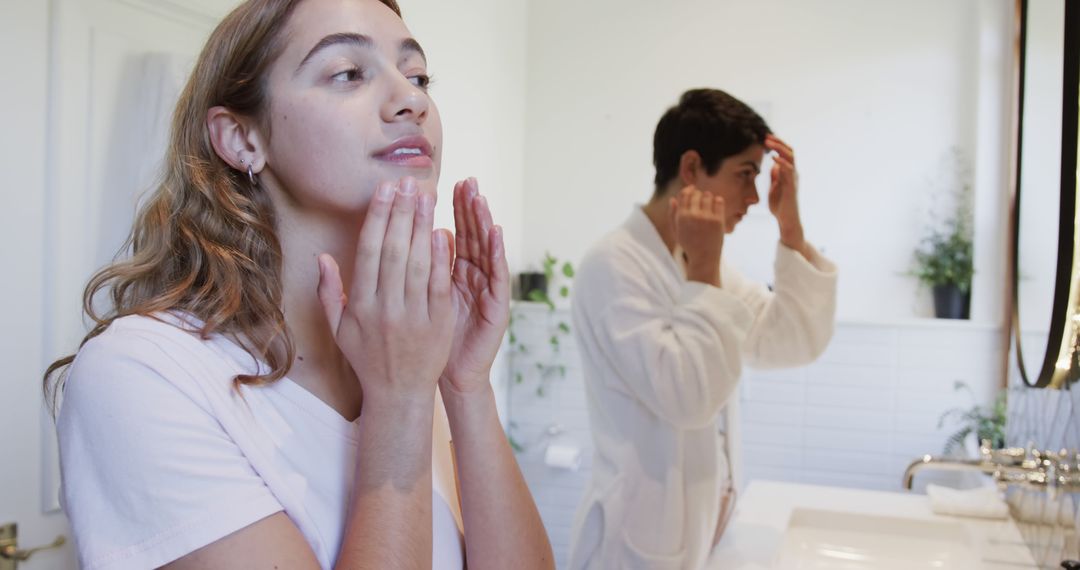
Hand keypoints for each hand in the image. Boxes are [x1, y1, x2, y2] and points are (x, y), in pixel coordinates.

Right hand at [316, 177, 454, 401]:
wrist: (398, 393)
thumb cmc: (367, 357)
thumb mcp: (339, 329)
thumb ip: (329, 292)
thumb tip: (322, 257)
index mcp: (361, 306)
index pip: (369, 252)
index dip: (377, 218)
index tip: (384, 190)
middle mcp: (385, 309)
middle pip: (393, 251)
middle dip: (401, 213)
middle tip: (408, 182)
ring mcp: (413, 317)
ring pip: (417, 263)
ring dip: (422, 226)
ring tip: (426, 197)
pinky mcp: (438, 324)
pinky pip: (438, 285)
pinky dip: (439, 258)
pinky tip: (442, 232)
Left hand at [439, 178, 510, 394]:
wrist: (451, 374)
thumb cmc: (433, 338)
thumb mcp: (423, 297)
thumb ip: (423, 267)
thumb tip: (414, 233)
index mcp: (454, 271)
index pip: (454, 232)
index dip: (452, 209)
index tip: (448, 183)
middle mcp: (474, 276)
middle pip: (473, 235)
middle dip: (470, 207)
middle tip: (467, 180)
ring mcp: (487, 290)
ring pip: (487, 250)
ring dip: (485, 222)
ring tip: (481, 198)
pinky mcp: (497, 306)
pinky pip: (497, 276)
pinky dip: (496, 253)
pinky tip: (495, 233)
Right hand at [670, 185, 723, 286]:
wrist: (704, 258)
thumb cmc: (689, 245)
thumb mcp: (676, 231)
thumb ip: (672, 215)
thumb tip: (672, 199)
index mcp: (681, 217)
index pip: (684, 194)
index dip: (689, 189)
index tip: (693, 189)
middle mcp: (693, 215)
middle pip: (696, 194)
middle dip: (698, 194)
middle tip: (701, 199)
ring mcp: (706, 217)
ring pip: (708, 196)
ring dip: (708, 197)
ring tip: (708, 202)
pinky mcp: (718, 220)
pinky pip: (719, 201)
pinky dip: (718, 200)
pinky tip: (716, 204)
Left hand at [765, 134, 804, 248]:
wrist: (786, 220)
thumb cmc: (780, 206)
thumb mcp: (774, 188)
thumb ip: (775, 176)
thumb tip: (773, 165)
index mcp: (787, 173)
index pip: (784, 153)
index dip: (777, 144)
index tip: (765, 138)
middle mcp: (792, 173)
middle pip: (789, 151)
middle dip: (778, 142)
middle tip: (766, 136)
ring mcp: (793, 179)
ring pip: (790, 158)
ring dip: (779, 148)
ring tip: (769, 142)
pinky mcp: (792, 186)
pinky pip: (788, 171)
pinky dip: (782, 162)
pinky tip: (773, 157)